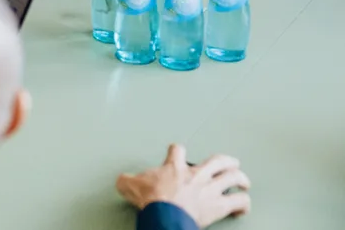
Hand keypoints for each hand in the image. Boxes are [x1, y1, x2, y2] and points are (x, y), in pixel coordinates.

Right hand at [116, 144, 250, 228]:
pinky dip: (243, 204)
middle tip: (230, 162)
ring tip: (243, 181)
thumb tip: (121, 180)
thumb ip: (128, 179)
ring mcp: (210, 189)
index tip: (178, 152)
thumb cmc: (151, 200)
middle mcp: (196, 174)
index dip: (178, 150)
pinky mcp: (219, 206)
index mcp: (174, 167)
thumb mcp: (131, 185)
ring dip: (241, 178)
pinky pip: (239, 202)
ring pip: (234, 177)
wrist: (164, 215)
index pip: (178, 150)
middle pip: (218, 160)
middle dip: (226, 161)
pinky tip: (243, 207)